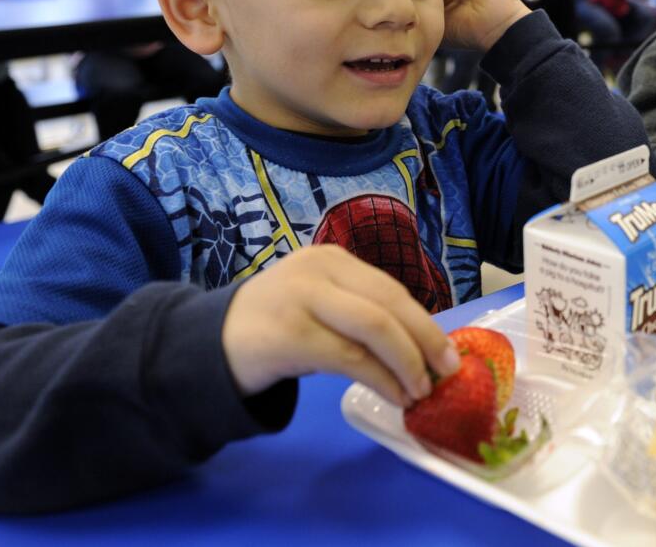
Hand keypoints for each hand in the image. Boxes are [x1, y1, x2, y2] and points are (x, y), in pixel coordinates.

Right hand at [221, 245, 460, 406]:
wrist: (206, 343)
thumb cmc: (274, 325)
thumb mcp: (320, 304)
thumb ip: (361, 313)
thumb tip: (423, 348)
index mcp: (331, 259)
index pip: (391, 289)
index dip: (426, 323)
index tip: (449, 352)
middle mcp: (318, 271)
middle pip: (389, 304)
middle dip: (426, 340)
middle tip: (448, 372)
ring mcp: (301, 299)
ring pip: (374, 328)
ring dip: (407, 364)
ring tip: (422, 391)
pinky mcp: (288, 335)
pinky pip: (349, 358)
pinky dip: (381, 380)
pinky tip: (395, 396)